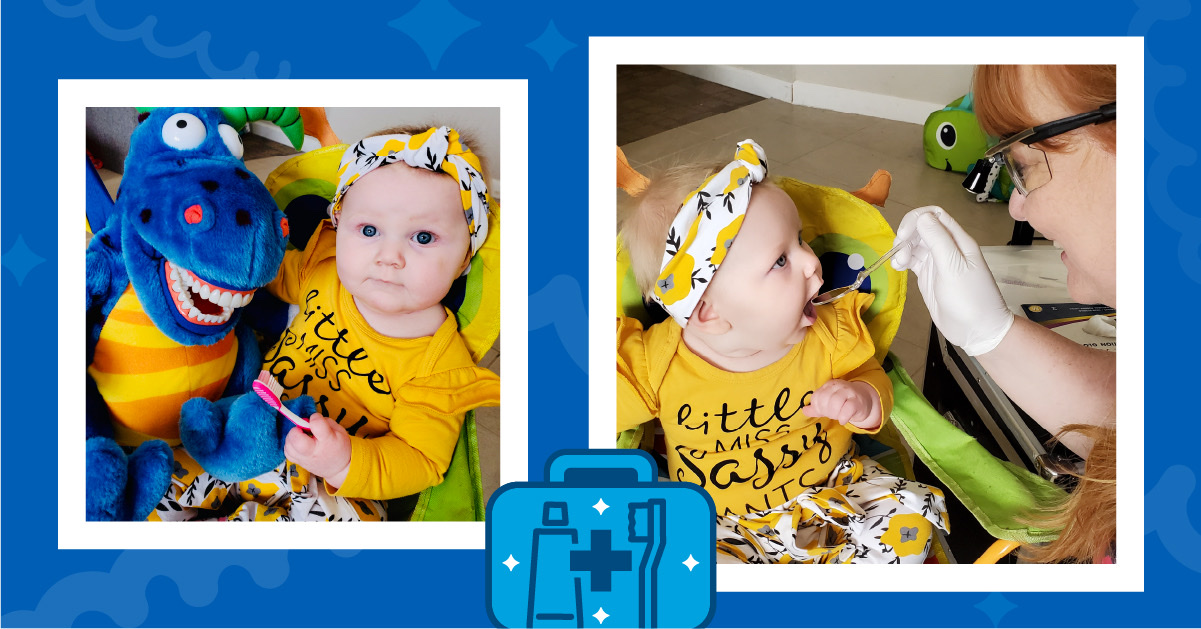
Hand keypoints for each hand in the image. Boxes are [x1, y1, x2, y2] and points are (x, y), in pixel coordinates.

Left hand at [284, 413, 351, 487]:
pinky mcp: (299, 463)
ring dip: (292, 437)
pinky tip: (297, 443)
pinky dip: (290, 445)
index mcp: (327, 441)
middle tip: (303, 429)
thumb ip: (325, 422)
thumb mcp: (339, 431)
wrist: (339, 468)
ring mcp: (305, 459)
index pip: (316, 425)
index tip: (317, 419)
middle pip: (297, 440)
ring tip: (301, 436)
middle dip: (296, 430)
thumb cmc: (339, 447)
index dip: (315, 418)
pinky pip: (287, 453)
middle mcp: (314, 451)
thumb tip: (310, 420)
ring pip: (289, 446)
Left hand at [802, 379, 879, 429]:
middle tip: (833, 414)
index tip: (824, 411)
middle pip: (825, 399)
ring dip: (835, 414)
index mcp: (829, 385)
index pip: (817, 396)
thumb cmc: (843, 403)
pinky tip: (843, 420)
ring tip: (838, 417)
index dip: (818, 407)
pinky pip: (847, 410)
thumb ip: (816, 408)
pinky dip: (843, 418)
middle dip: (827, 411)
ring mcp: (849, 392)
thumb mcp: (828, 403)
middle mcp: (839, 386)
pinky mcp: (858, 401)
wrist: (865, 401)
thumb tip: (803, 410)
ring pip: (836, 403)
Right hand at [891, 206, 1013, 355]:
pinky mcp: (929, 275)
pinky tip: (898, 268)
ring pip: (915, 244)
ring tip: (899, 264)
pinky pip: (913, 259)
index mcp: (958, 241)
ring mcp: (938, 262)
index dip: (916, 219)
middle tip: (899, 254)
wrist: (977, 330)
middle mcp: (947, 247)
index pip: (935, 215)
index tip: (903, 236)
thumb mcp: (953, 267)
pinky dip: (903, 260)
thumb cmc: (969, 298)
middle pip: (922, 228)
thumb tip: (922, 217)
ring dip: (902, 249)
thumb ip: (938, 240)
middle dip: (906, 235)